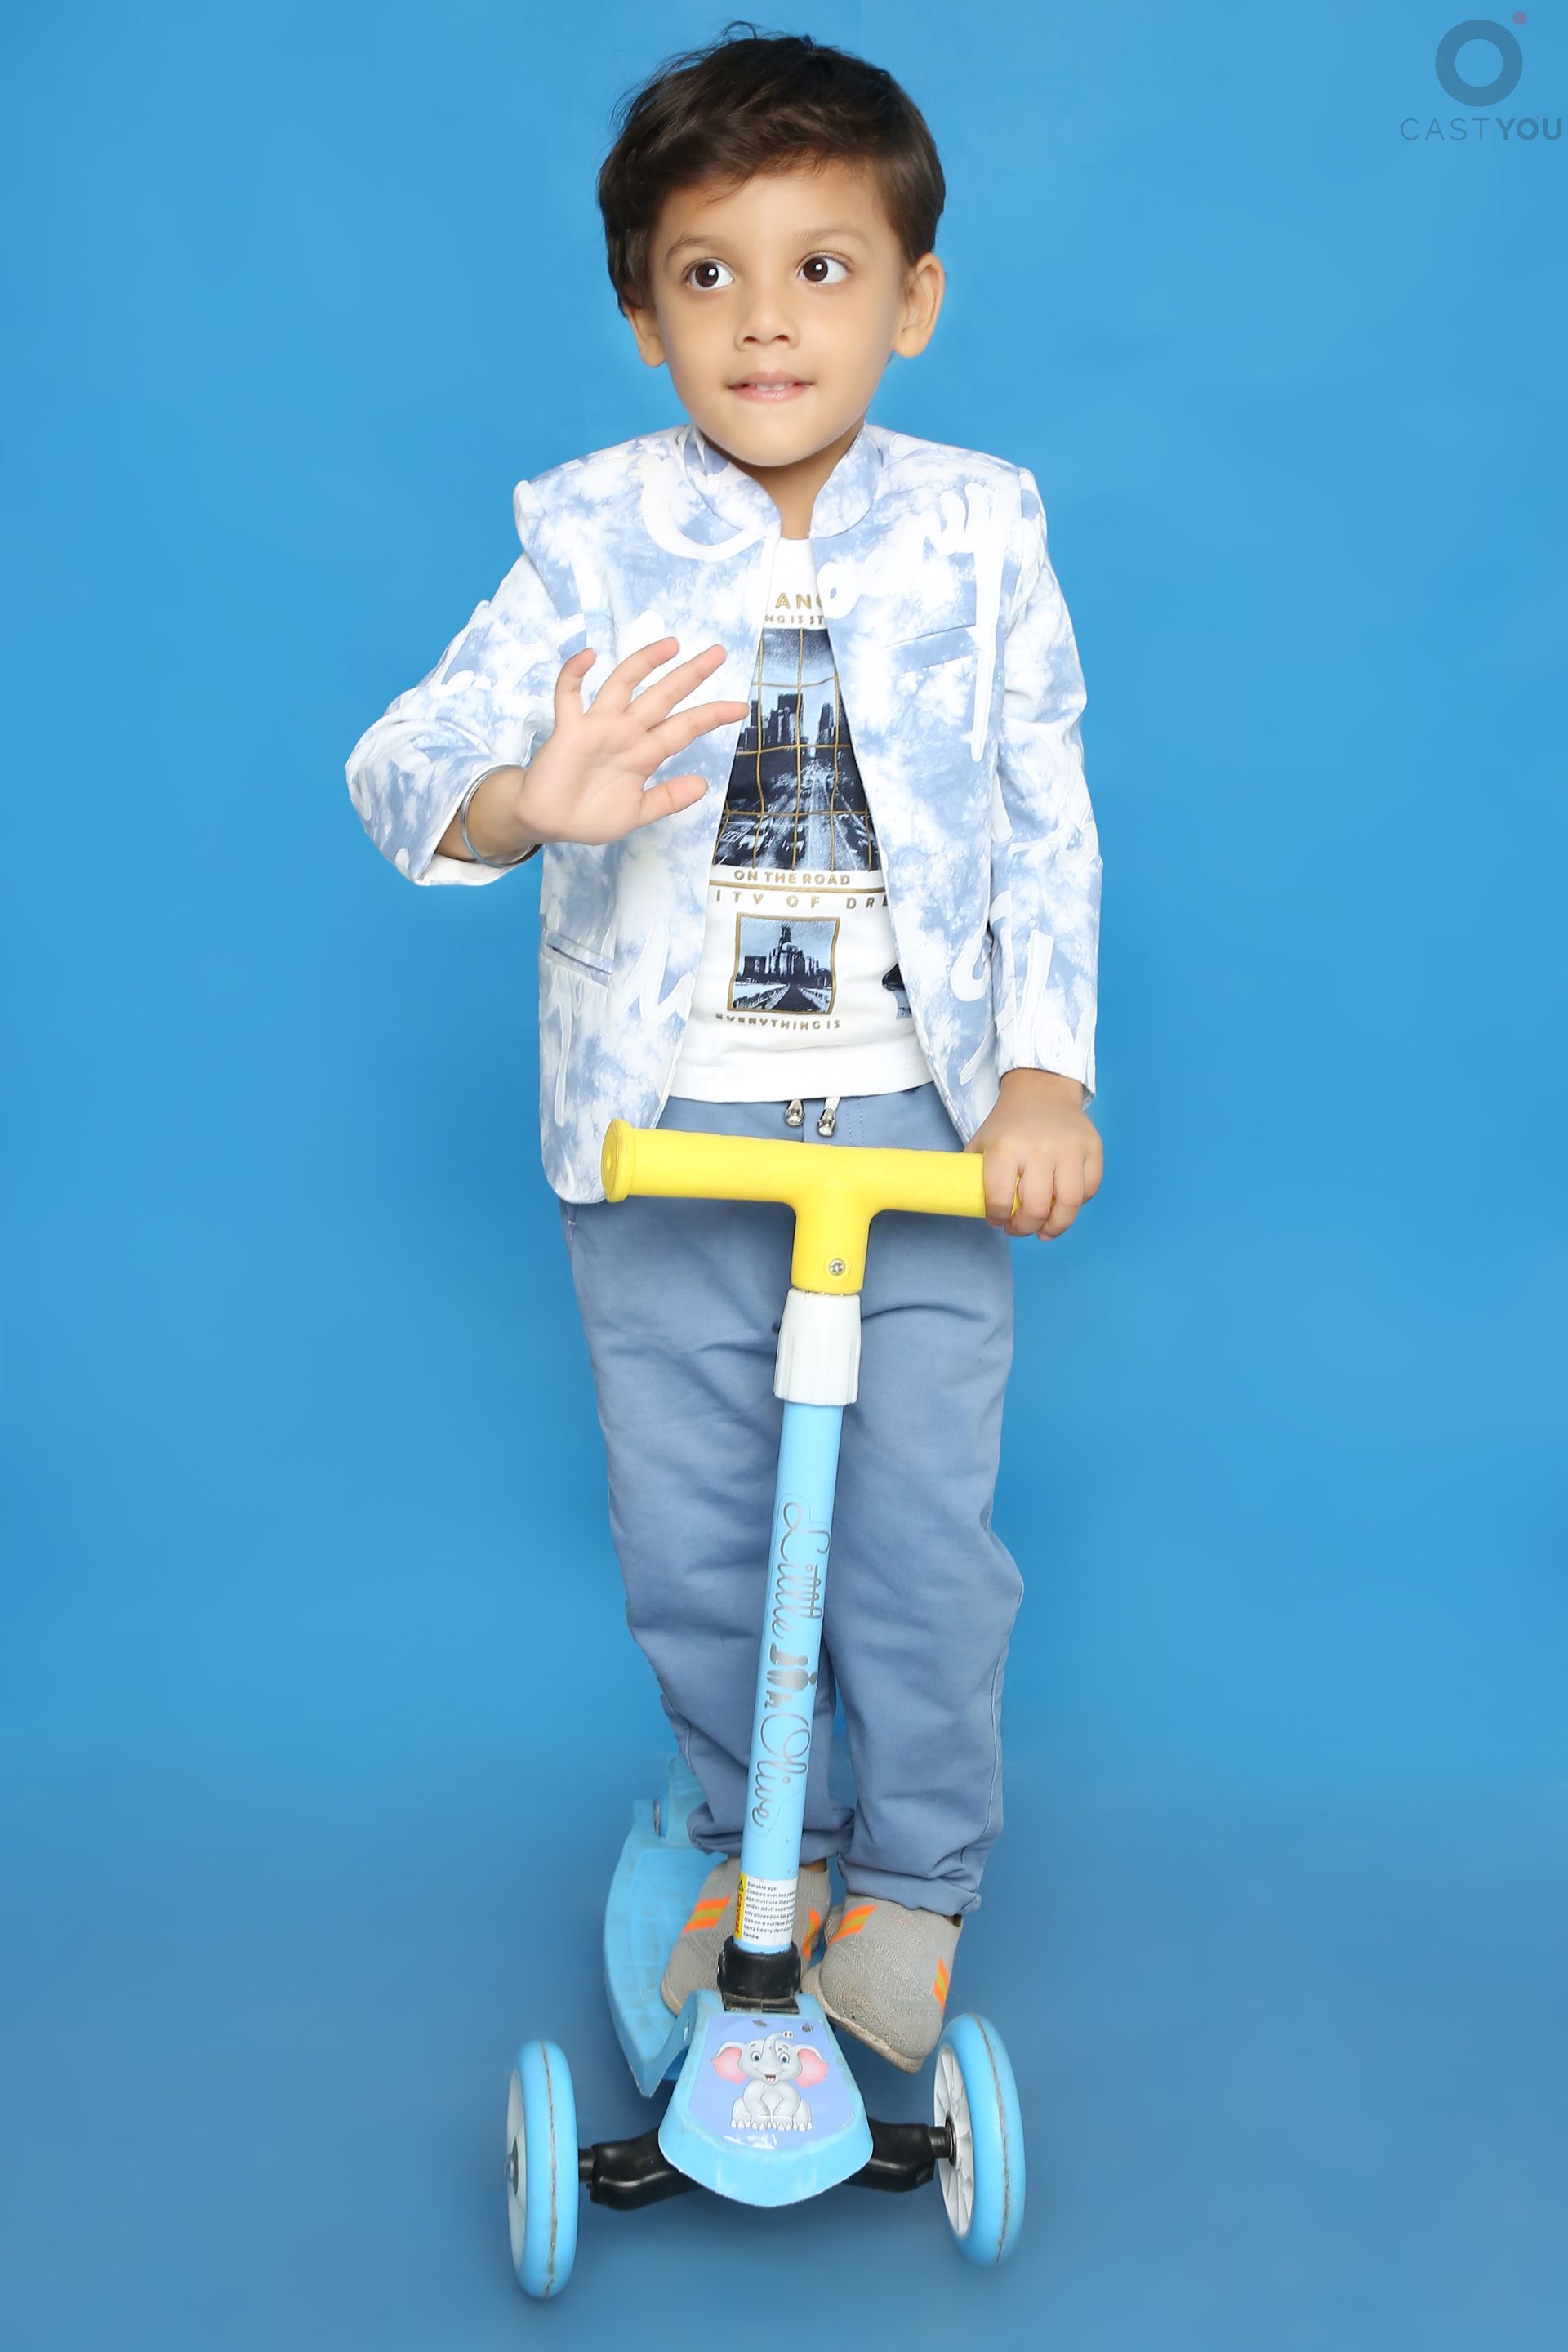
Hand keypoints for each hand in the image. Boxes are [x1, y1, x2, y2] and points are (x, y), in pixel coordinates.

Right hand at [510, 638, 748, 845]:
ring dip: (645, 662)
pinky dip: (575, 673)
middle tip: (718, 653)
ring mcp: (597, 727)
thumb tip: (704, 784)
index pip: (684, 728)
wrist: (548, 823)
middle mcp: (625, 733)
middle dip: (690, 675)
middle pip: (662, 696)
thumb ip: (668, 799)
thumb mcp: (637, 812)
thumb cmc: (589, 816)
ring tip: (672, 643)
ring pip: (623, 685)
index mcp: (644, 753)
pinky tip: (590, 655)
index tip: (741, 707)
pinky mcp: (568, 730)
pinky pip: (569, 695)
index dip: (711, 715)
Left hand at [966, 1068, 1103, 1239]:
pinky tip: (1063, 1205)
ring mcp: (1070, 1148)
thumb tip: (970, 1207)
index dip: (997, 1218)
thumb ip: (974, 1174)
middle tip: (1019, 1228)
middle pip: (1037, 1208)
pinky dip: (1078, 1204)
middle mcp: (1040, 1148)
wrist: (1041, 1089)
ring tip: (1045, 1230)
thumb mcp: (982, 1142)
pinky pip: (1090, 1189)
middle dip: (1025, 1228)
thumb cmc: (1008, 1124)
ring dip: (1056, 1226)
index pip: (1000, 1198)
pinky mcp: (1092, 1148)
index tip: (997, 1221)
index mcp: (1006, 1148)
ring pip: (1069, 1204)